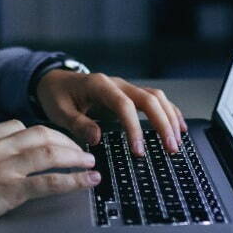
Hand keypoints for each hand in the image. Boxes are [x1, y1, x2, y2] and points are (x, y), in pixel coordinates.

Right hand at [0, 119, 99, 224]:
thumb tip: (6, 146)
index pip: (21, 125)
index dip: (43, 133)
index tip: (55, 140)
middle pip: (42, 134)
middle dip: (65, 140)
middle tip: (79, 149)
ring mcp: (7, 167)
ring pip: (50, 153)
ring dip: (75, 156)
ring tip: (89, 161)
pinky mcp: (12, 189)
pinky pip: (49, 181)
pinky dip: (72, 180)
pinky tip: (86, 180)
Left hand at [35, 70, 186, 156]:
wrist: (54, 81)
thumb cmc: (57, 95)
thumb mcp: (59, 111)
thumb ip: (77, 124)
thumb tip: (97, 138)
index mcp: (99, 85)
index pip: (124, 105)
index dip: (134, 128)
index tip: (138, 151)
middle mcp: (116, 84)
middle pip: (148, 98)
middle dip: (162, 123)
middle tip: (170, 149)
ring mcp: (124, 87)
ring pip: (155, 97)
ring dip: (169, 118)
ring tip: (176, 142)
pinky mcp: (128, 94)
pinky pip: (154, 99)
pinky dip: (168, 111)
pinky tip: (178, 126)